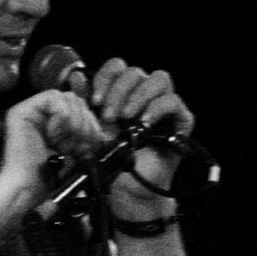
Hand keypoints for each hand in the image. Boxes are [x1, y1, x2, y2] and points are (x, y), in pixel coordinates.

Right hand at [1, 90, 104, 199]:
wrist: (29, 191)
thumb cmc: (50, 178)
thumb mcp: (78, 153)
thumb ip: (88, 138)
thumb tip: (106, 134)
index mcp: (53, 121)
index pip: (80, 107)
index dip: (91, 123)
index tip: (90, 147)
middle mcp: (40, 113)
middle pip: (75, 100)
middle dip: (84, 124)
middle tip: (79, 149)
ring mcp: (29, 110)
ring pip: (67, 97)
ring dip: (74, 123)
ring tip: (64, 146)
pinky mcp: (20, 112)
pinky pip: (53, 99)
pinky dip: (61, 118)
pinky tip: (53, 139)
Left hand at [90, 57, 195, 200]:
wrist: (126, 188)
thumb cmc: (110, 158)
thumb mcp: (90, 128)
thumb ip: (84, 102)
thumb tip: (76, 76)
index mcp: (123, 92)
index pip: (117, 67)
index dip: (105, 78)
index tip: (95, 101)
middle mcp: (144, 94)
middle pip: (135, 72)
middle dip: (118, 92)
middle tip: (108, 116)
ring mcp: (164, 106)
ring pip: (158, 78)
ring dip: (138, 95)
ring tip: (127, 118)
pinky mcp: (180, 120)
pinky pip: (173, 101)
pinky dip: (157, 108)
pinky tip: (144, 123)